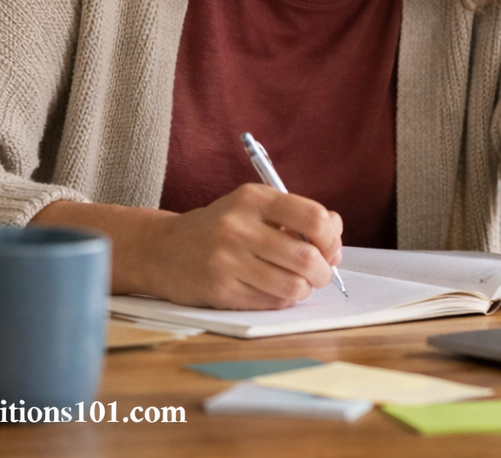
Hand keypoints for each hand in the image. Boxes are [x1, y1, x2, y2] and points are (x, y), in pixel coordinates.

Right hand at [146, 183, 343, 309]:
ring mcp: (227, 259)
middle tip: (321, 274)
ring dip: (305, 289)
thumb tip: (336, 232)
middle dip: (324, 272)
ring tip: (298, 283)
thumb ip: (296, 215)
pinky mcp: (220, 290)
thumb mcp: (254, 207)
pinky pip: (270, 303)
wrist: (163, 249)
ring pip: (292, 286)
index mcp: (254, 198)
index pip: (313, 217)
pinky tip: (272, 290)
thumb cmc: (221, 228)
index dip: (332, 239)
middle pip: (306, 257)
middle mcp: (240, 226)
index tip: (331, 249)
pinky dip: (281, 300)